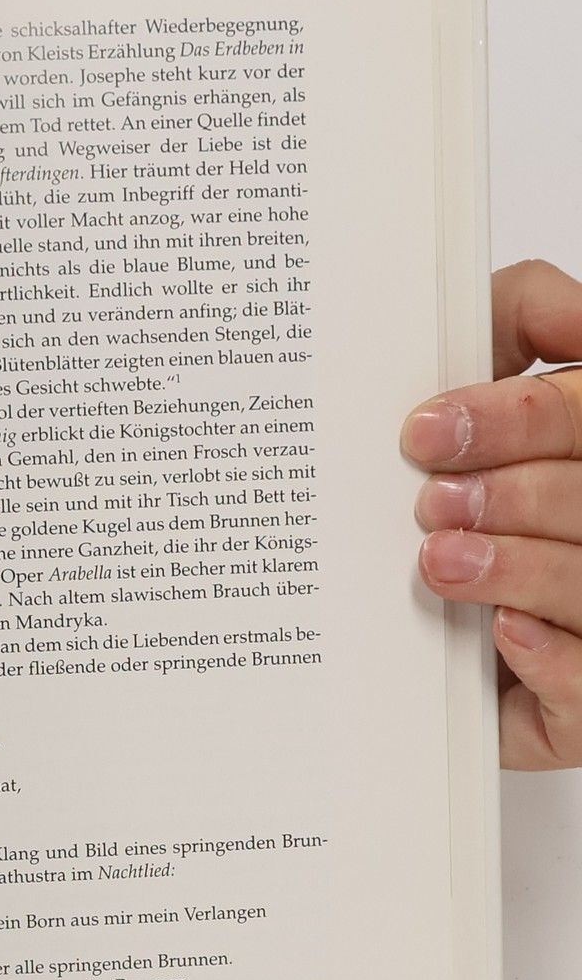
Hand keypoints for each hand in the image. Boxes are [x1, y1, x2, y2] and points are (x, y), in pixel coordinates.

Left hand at [405, 260, 581, 768]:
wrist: (413, 634)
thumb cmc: (456, 491)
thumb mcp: (481, 379)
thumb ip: (526, 322)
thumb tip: (572, 320)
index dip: (523, 420)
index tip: (425, 430)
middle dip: (517, 496)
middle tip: (431, 502)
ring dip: (519, 569)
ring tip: (440, 560)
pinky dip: (550, 659)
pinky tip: (503, 634)